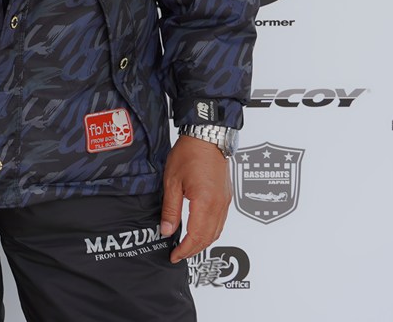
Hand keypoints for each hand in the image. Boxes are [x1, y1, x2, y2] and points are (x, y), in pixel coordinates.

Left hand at [162, 134, 230, 262]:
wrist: (207, 136)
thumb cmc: (189, 153)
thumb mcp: (172, 182)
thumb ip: (170, 209)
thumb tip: (166, 230)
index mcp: (205, 202)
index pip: (196, 237)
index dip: (185, 250)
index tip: (174, 256)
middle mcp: (219, 205)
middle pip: (208, 238)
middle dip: (193, 250)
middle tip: (179, 254)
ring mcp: (225, 201)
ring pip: (217, 231)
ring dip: (203, 243)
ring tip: (187, 246)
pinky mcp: (226, 196)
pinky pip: (221, 221)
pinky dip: (210, 231)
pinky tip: (199, 231)